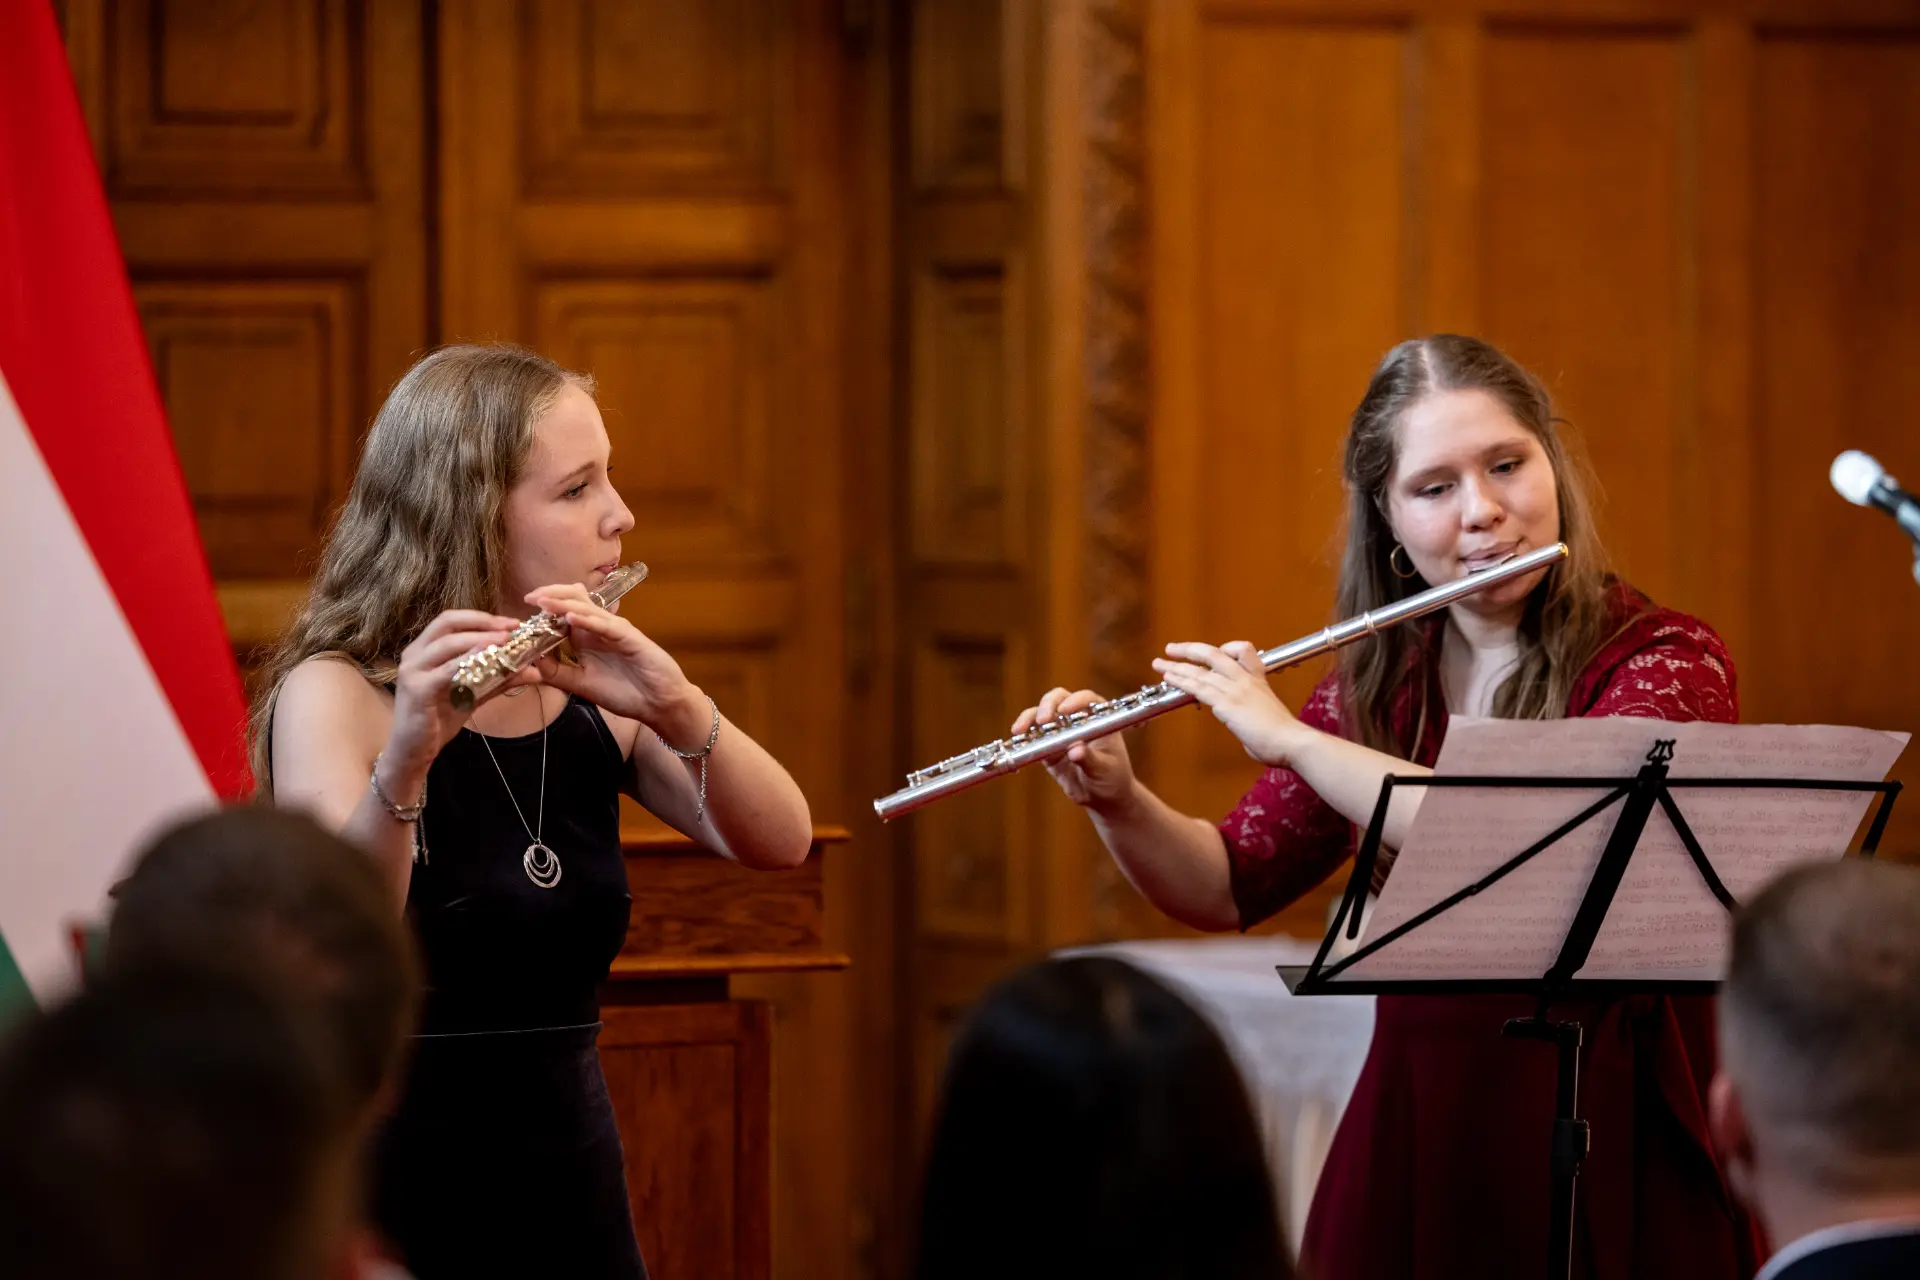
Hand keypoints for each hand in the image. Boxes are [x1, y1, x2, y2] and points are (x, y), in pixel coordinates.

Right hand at [386, 608, 538, 768]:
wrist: (414, 750)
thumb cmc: (439, 718)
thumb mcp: (473, 694)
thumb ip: (499, 679)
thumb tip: (534, 671)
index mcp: (424, 649)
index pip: (452, 620)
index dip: (482, 618)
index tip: (511, 623)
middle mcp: (414, 654)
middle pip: (447, 623)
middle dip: (482, 622)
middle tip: (511, 629)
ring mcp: (413, 671)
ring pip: (447, 644)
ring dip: (479, 639)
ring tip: (506, 641)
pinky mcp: (417, 690)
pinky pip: (445, 671)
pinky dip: (466, 661)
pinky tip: (485, 659)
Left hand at [524, 583, 706, 740]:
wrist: (659, 705)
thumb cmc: (625, 692)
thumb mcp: (581, 684)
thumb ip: (557, 673)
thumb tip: (529, 662)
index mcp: (588, 637)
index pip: (564, 612)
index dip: (544, 607)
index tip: (523, 608)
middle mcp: (600, 628)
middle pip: (574, 601)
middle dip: (551, 596)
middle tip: (529, 597)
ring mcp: (616, 630)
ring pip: (587, 609)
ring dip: (563, 604)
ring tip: (542, 601)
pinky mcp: (630, 638)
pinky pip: (606, 626)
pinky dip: (589, 620)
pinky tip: (571, 617)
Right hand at [1010, 687, 1137, 809]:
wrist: (1102, 798)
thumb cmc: (1112, 778)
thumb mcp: (1104, 769)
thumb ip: (1090, 759)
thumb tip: (1075, 750)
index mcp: (1099, 717)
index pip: (1086, 699)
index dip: (1074, 701)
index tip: (1064, 710)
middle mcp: (1077, 719)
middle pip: (1058, 700)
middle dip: (1047, 706)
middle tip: (1042, 721)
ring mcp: (1060, 731)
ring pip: (1040, 715)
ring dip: (1028, 719)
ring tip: (1019, 731)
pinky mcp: (1046, 747)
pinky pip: (1032, 738)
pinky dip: (1023, 738)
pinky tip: (1017, 743)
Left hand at [1152, 640, 1305, 767]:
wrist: (1292, 742)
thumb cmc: (1284, 739)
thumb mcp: (1267, 721)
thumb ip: (1251, 721)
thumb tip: (1247, 732)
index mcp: (1259, 681)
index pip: (1244, 651)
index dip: (1227, 648)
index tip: (1215, 652)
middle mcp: (1246, 680)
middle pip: (1213, 654)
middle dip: (1190, 650)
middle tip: (1172, 649)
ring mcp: (1235, 689)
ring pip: (1200, 670)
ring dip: (1176, 666)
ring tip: (1159, 663)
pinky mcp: (1226, 703)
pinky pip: (1198, 687)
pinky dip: (1181, 680)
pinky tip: (1169, 678)